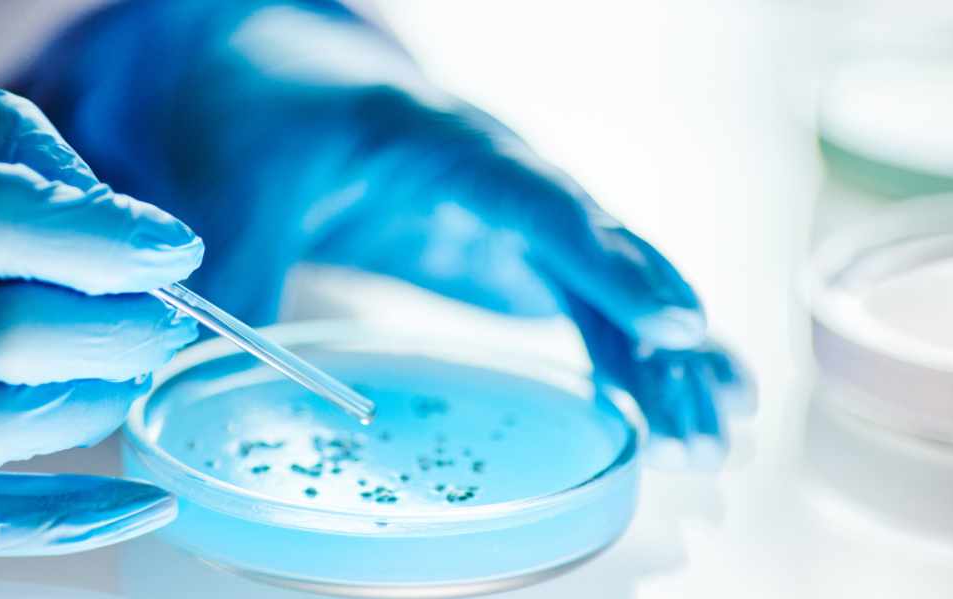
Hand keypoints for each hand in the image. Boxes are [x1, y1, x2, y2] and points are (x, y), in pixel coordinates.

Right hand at [0, 89, 201, 555]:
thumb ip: (12, 158)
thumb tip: (127, 231)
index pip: (7, 218)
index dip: (112, 240)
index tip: (172, 251)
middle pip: (17, 334)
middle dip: (121, 329)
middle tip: (161, 318)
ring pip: (3, 423)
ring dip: (94, 398)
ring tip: (121, 368)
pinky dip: (63, 519)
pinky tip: (140, 504)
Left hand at [12, 0, 751, 466]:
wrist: (263, 80)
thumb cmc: (260, 118)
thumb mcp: (238, 190)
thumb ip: (245, 276)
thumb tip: (231, 376)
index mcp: (442, 143)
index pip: (541, 204)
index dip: (607, 266)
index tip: (671, 325)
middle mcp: (498, 175)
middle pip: (603, 249)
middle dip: (668, 331)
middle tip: (721, 412)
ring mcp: (511, 214)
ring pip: (607, 283)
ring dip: (662, 357)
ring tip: (717, 436)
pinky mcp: (505, 250)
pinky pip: (581, 302)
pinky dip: (622, 356)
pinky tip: (666, 414)